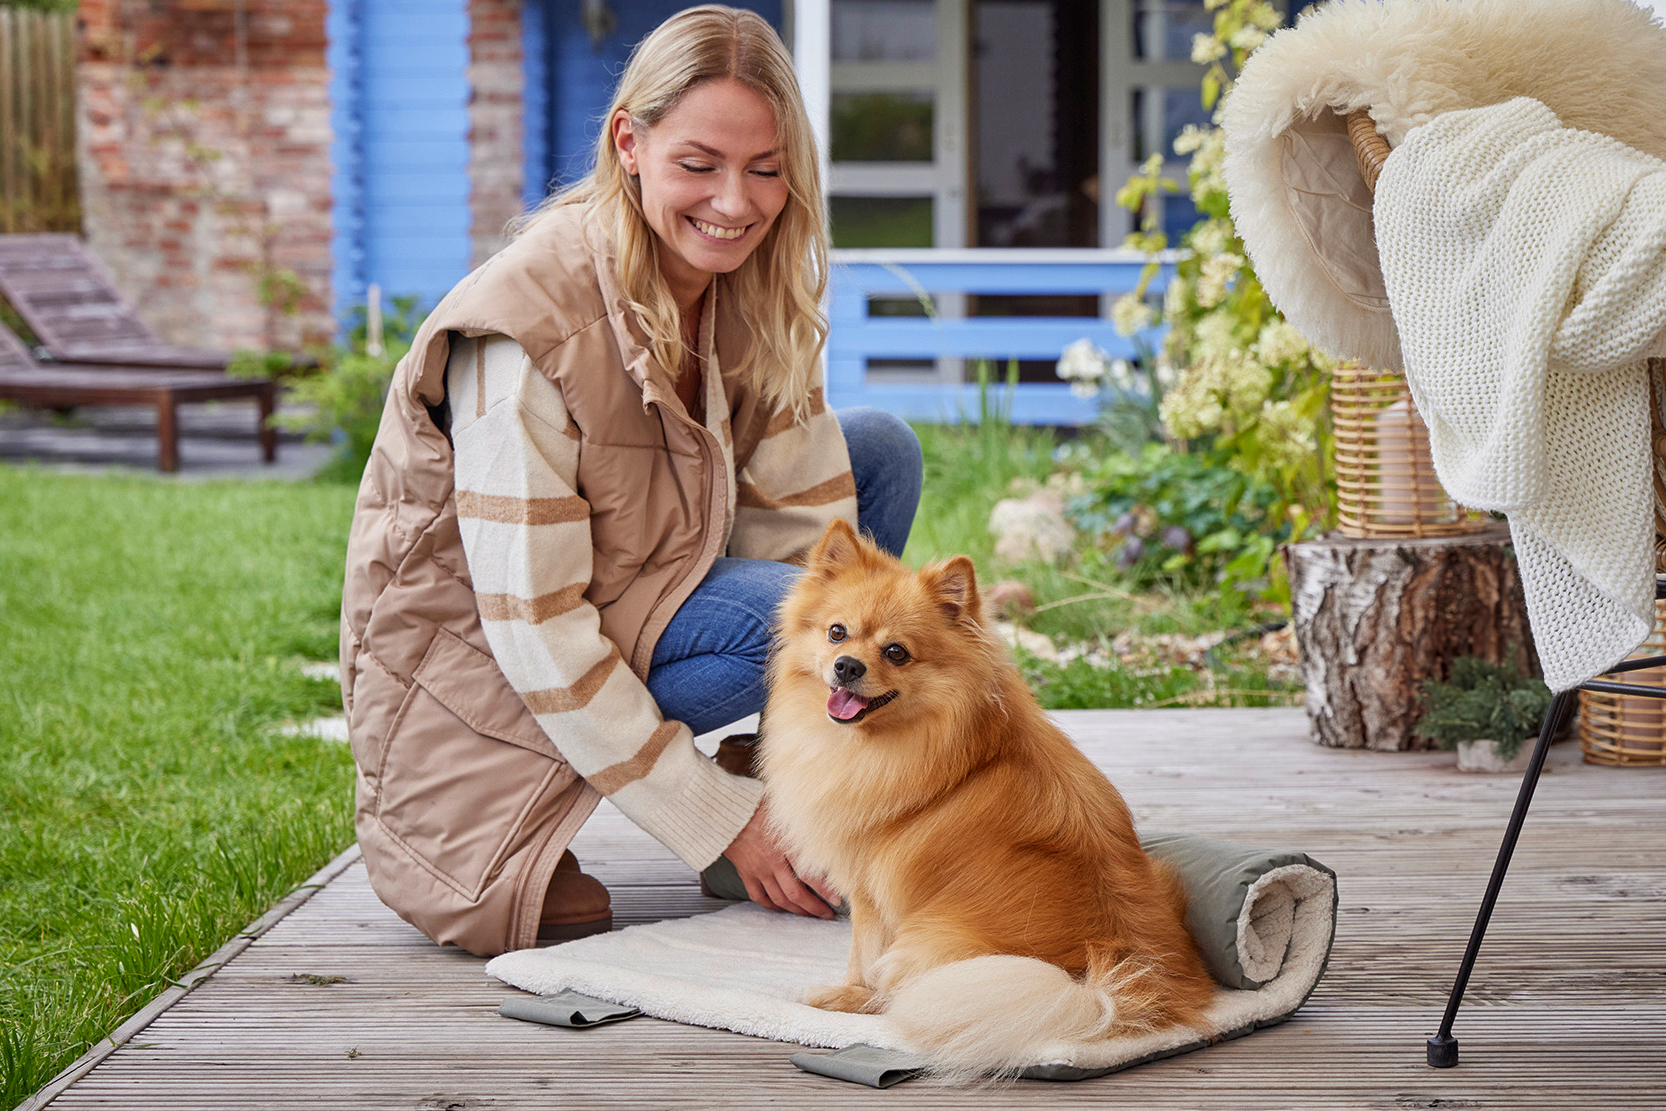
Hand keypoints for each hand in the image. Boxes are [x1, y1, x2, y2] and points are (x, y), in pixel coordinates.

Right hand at [722, 802, 841, 918]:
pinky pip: (758, 896)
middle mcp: (773, 861)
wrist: (726, 810)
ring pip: (780, 898)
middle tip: (826, 914)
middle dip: (814, 908)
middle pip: (796, 893)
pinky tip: (780, 908)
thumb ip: (805, 823)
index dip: (825, 891)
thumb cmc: (757, 805)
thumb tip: (829, 825)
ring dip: (796, 910)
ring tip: (809, 914)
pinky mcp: (745, 872)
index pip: (810, 875)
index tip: (838, 899)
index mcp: (786, 845)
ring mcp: (758, 869)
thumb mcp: (786, 810)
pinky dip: (770, 906)